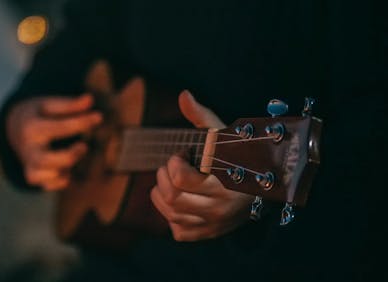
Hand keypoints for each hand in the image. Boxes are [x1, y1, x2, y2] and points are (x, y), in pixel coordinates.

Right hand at [6, 94, 102, 190]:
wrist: (15, 128)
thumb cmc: (39, 115)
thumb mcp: (50, 104)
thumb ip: (70, 104)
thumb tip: (89, 99)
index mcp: (31, 127)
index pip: (59, 127)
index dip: (82, 122)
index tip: (99, 117)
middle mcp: (28, 148)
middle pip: (45, 160)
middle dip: (69, 156)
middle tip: (84, 146)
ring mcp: (29, 164)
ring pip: (41, 176)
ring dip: (62, 169)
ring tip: (75, 156)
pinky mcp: (34, 176)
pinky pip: (47, 186)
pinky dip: (60, 181)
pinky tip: (68, 171)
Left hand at [150, 90, 253, 240]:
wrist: (264, 188)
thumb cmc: (239, 157)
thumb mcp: (223, 136)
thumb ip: (201, 117)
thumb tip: (184, 95)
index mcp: (224, 184)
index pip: (180, 179)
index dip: (175, 162)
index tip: (183, 155)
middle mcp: (219, 209)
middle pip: (172, 197)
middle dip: (165, 177)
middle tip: (174, 167)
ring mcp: (213, 224)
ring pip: (170, 214)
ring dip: (162, 194)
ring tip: (171, 181)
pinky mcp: (207, 234)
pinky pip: (177, 230)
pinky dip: (171, 216)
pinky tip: (180, 200)